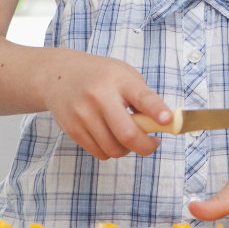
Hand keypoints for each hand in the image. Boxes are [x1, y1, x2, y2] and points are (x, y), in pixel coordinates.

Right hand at [40, 50, 169, 160]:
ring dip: (128, 149)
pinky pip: (99, 152)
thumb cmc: (101, 76)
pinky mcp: (73, 129)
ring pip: (114, 149)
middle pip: (127, 134)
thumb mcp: (125, 75)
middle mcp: (100, 97)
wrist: (59, 76)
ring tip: (130, 137)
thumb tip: (162, 124)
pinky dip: (111, 150)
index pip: (143, 97)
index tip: (169, 121)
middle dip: (146, 146)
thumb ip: (143, 97)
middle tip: (153, 143)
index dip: (157, 111)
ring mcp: (84, 115)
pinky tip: (112, 137)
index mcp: (119, 80)